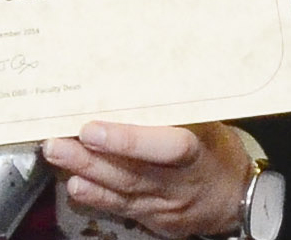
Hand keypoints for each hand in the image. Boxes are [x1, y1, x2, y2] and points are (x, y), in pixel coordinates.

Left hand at [46, 121, 256, 237]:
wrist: (234, 200)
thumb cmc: (217, 151)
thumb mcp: (210, 124)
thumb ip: (179, 108)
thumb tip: (142, 71)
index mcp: (199, 153)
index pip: (166, 148)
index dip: (128, 141)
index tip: (92, 128)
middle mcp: (180, 183)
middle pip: (132, 173)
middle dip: (91, 158)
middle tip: (56, 142)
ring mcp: (166, 205)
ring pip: (122, 191)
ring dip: (86, 173)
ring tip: (56, 155)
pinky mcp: (155, 219)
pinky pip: (122, 208)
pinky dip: (97, 197)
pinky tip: (75, 185)